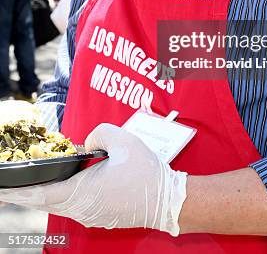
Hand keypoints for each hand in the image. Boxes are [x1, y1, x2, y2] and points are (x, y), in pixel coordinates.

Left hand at [0, 124, 187, 234]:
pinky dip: (58, 197)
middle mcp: (82, 209)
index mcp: (84, 192)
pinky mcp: (99, 216)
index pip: (41, 193)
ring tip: (26, 185)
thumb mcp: (123, 141)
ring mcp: (90, 215)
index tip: (1, 190)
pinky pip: (71, 206)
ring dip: (41, 194)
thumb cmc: (146, 172)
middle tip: (5, 188)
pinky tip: (57, 187)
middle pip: (45, 201)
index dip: (18, 191)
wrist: (167, 199)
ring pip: (58, 205)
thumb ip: (99, 134)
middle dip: (23, 193)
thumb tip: (87, 144)